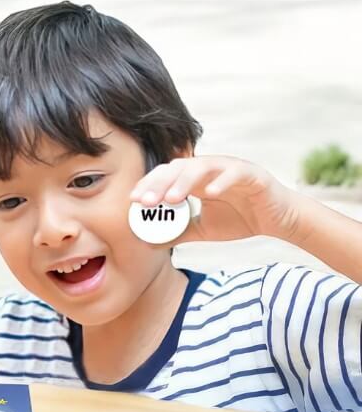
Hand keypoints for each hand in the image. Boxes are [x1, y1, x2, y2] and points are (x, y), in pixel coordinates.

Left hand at [130, 156, 299, 243]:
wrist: (277, 221)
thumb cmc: (240, 220)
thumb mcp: (202, 230)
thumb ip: (178, 232)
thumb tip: (149, 243)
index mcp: (196, 180)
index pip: (167, 176)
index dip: (149, 185)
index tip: (133, 200)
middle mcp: (210, 170)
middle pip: (178, 168)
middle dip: (159, 184)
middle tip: (144, 201)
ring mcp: (230, 169)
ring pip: (202, 168)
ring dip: (184, 182)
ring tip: (171, 199)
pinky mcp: (252, 174)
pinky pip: (234, 174)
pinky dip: (221, 182)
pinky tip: (209, 194)